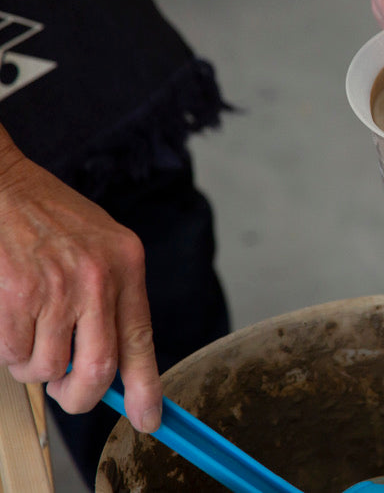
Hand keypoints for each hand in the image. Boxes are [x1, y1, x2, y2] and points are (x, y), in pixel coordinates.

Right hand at [0, 151, 161, 432]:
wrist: (4, 184)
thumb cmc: (50, 217)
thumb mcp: (102, 247)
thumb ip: (112, 297)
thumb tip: (117, 363)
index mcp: (126, 265)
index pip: (143, 340)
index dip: (147, 388)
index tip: (149, 419)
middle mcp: (98, 277)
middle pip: (98, 370)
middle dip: (81, 395)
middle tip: (68, 389)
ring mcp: (57, 286)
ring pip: (49, 368)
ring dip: (36, 368)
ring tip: (32, 336)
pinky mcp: (16, 294)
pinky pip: (14, 354)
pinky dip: (10, 352)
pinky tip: (11, 322)